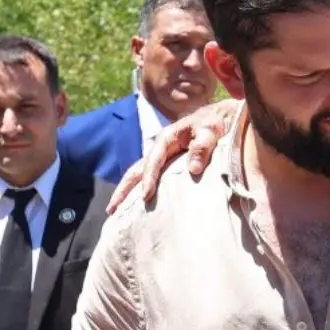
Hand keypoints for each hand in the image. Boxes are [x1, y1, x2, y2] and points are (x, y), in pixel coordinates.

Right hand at [106, 99, 238, 213]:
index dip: (149, 178)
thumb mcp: (210, 132)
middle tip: (112, 209)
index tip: (146, 196)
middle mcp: (159, 148)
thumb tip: (193, 170)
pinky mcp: (167, 164)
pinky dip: (141, 190)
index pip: (153, 161)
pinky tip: (136, 205)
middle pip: (136, 170)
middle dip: (123, 189)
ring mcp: (161, 156)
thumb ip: (202, 148)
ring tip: (115, 211)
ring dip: (127, 192)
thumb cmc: (213, 124)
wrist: (218, 117)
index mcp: (167, 138)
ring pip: (138, 175)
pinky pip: (150, 178)